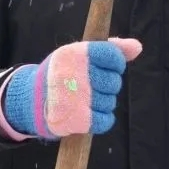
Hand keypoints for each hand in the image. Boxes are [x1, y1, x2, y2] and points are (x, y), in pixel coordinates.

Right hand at [4, 38, 141, 138]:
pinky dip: (102, 120)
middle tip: (91, 86)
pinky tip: (89, 114)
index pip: (113, 56)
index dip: (116, 64)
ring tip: (84, 100)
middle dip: (108, 86)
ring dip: (102, 103)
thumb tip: (138, 47)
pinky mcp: (75, 120)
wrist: (30, 101)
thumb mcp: (81, 54)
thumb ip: (112, 48)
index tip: (109, 68)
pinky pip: (106, 121)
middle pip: (114, 82)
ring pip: (110, 102)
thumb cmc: (64, 73)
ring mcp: (73, 99)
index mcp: (74, 54)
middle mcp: (73, 75)